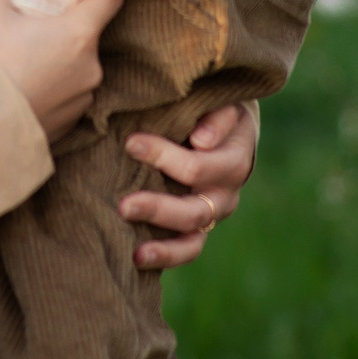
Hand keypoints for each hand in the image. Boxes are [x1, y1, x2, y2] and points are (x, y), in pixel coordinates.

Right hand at [0, 0, 119, 140]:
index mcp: (79, 35)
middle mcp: (91, 69)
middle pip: (84, 32)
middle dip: (58, 26)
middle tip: (22, 25)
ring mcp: (82, 101)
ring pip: (72, 66)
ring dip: (51, 59)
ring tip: (12, 61)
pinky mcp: (68, 126)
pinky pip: (62, 95)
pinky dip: (45, 88)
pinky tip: (15, 88)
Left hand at [118, 102, 258, 269]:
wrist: (223, 119)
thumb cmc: (212, 102)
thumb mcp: (221, 99)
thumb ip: (215, 114)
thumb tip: (201, 140)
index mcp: (234, 157)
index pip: (199, 165)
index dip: (165, 156)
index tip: (129, 143)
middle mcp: (225, 191)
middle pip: (195, 209)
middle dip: (158, 208)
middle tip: (123, 205)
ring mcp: (213, 212)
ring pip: (192, 235)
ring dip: (162, 244)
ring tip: (135, 251)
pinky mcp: (198, 226)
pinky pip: (188, 248)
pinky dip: (166, 256)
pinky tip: (137, 259)